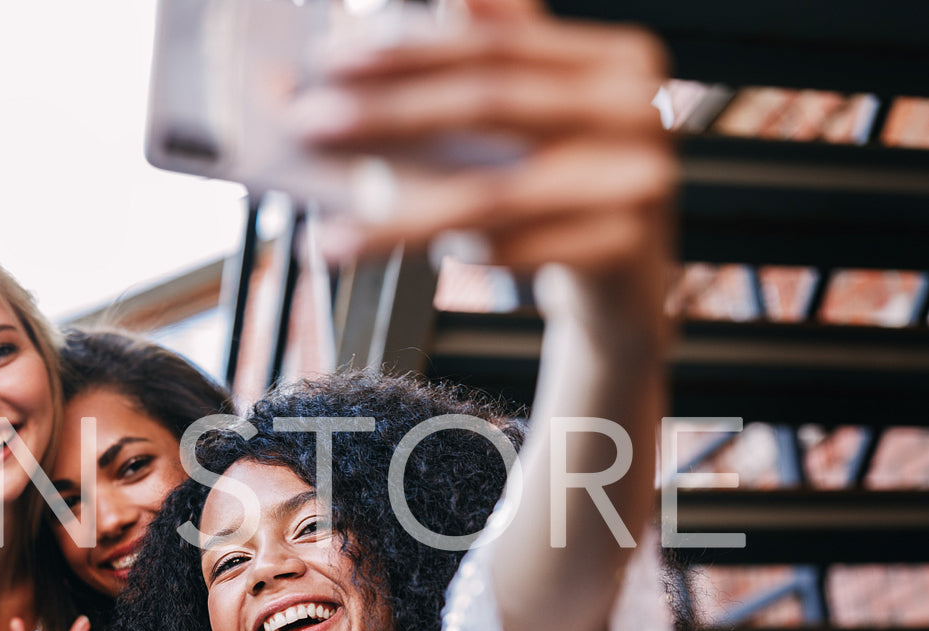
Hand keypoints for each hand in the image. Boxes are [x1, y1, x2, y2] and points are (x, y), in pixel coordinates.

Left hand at [296, 0, 674, 286]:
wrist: (624, 287)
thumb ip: (484, 60)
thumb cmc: (562, 192)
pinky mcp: (625, 251)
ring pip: (493, 196)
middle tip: (306, 124)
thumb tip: (410, 15)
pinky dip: (457, 257)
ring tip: (330, 239)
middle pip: (491, 104)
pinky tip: (405, 260)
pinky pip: (517, 254)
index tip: (328, 60)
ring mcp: (640, 181)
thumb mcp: (532, 121)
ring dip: (398, 218)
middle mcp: (638, 109)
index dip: (409, 51)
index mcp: (614, 59)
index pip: (494, 46)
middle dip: (388, 114)